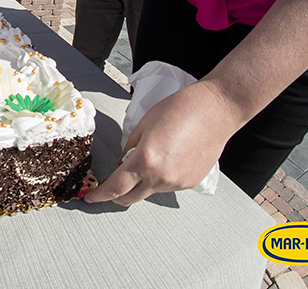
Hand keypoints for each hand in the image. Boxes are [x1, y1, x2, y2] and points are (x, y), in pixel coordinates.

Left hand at [84, 81, 236, 204]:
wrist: (216, 111)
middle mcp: (161, 177)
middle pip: (129, 198)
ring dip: (140, 183)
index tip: (91, 196)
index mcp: (145, 161)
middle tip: (109, 186)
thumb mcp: (144, 124)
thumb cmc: (181, 109)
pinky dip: (160, 178)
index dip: (100, 194)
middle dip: (115, 195)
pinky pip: (167, 186)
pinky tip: (167, 158)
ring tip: (149, 158)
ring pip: (149, 192)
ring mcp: (177, 183)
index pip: (115, 188)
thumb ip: (129, 148)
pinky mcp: (190, 183)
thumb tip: (122, 163)